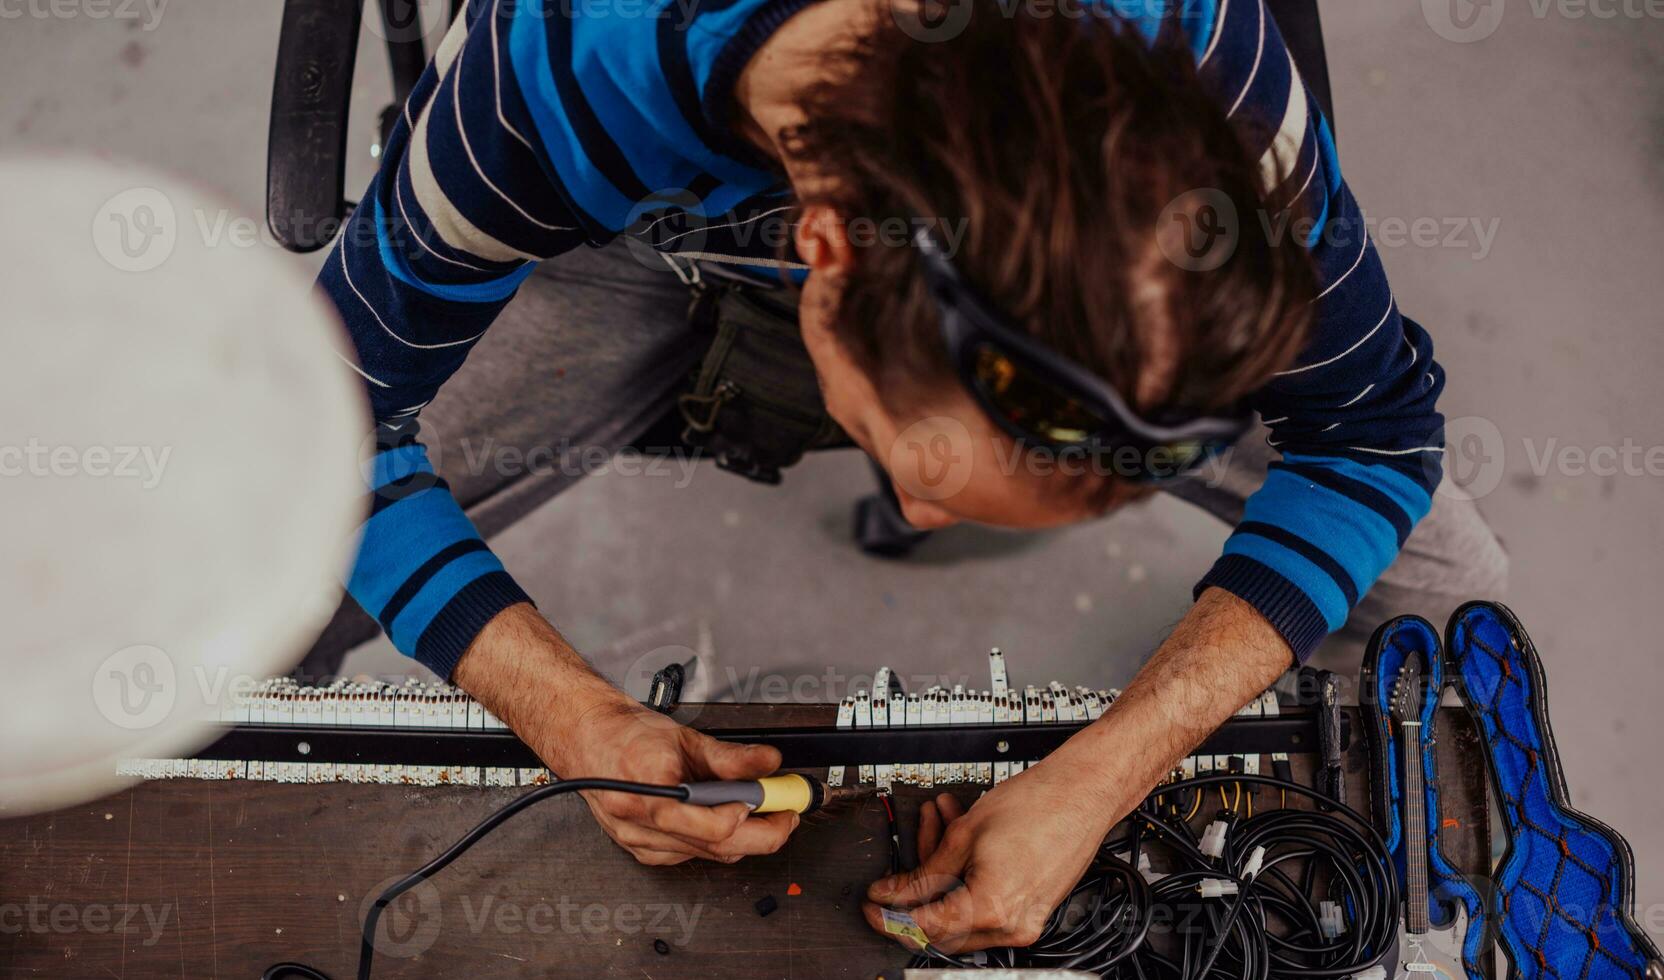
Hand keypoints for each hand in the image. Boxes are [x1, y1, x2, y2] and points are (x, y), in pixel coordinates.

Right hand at [549, 698, 800, 865]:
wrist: (588, 739)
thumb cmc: (627, 735)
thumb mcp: (685, 738)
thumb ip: (731, 757)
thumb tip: (768, 763)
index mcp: (652, 792)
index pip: (713, 826)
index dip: (754, 816)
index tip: (779, 800)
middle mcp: (642, 824)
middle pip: (717, 847)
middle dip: (764, 833)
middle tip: (787, 811)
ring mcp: (640, 842)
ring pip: (708, 855)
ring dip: (742, 836)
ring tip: (759, 808)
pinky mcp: (641, 851)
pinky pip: (690, 856)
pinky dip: (714, 840)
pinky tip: (720, 818)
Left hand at [862, 764, 1118, 952]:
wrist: (1082, 792)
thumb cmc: (1037, 804)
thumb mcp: (964, 835)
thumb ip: (923, 873)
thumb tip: (893, 893)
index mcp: (990, 907)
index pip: (924, 925)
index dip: (891, 915)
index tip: (872, 906)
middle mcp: (1010, 925)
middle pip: (943, 927)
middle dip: (915, 896)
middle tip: (894, 878)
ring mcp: (1024, 921)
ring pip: (962, 912)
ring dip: (941, 875)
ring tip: (936, 824)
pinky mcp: (1031, 910)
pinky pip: (986, 903)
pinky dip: (966, 876)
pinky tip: (957, 837)